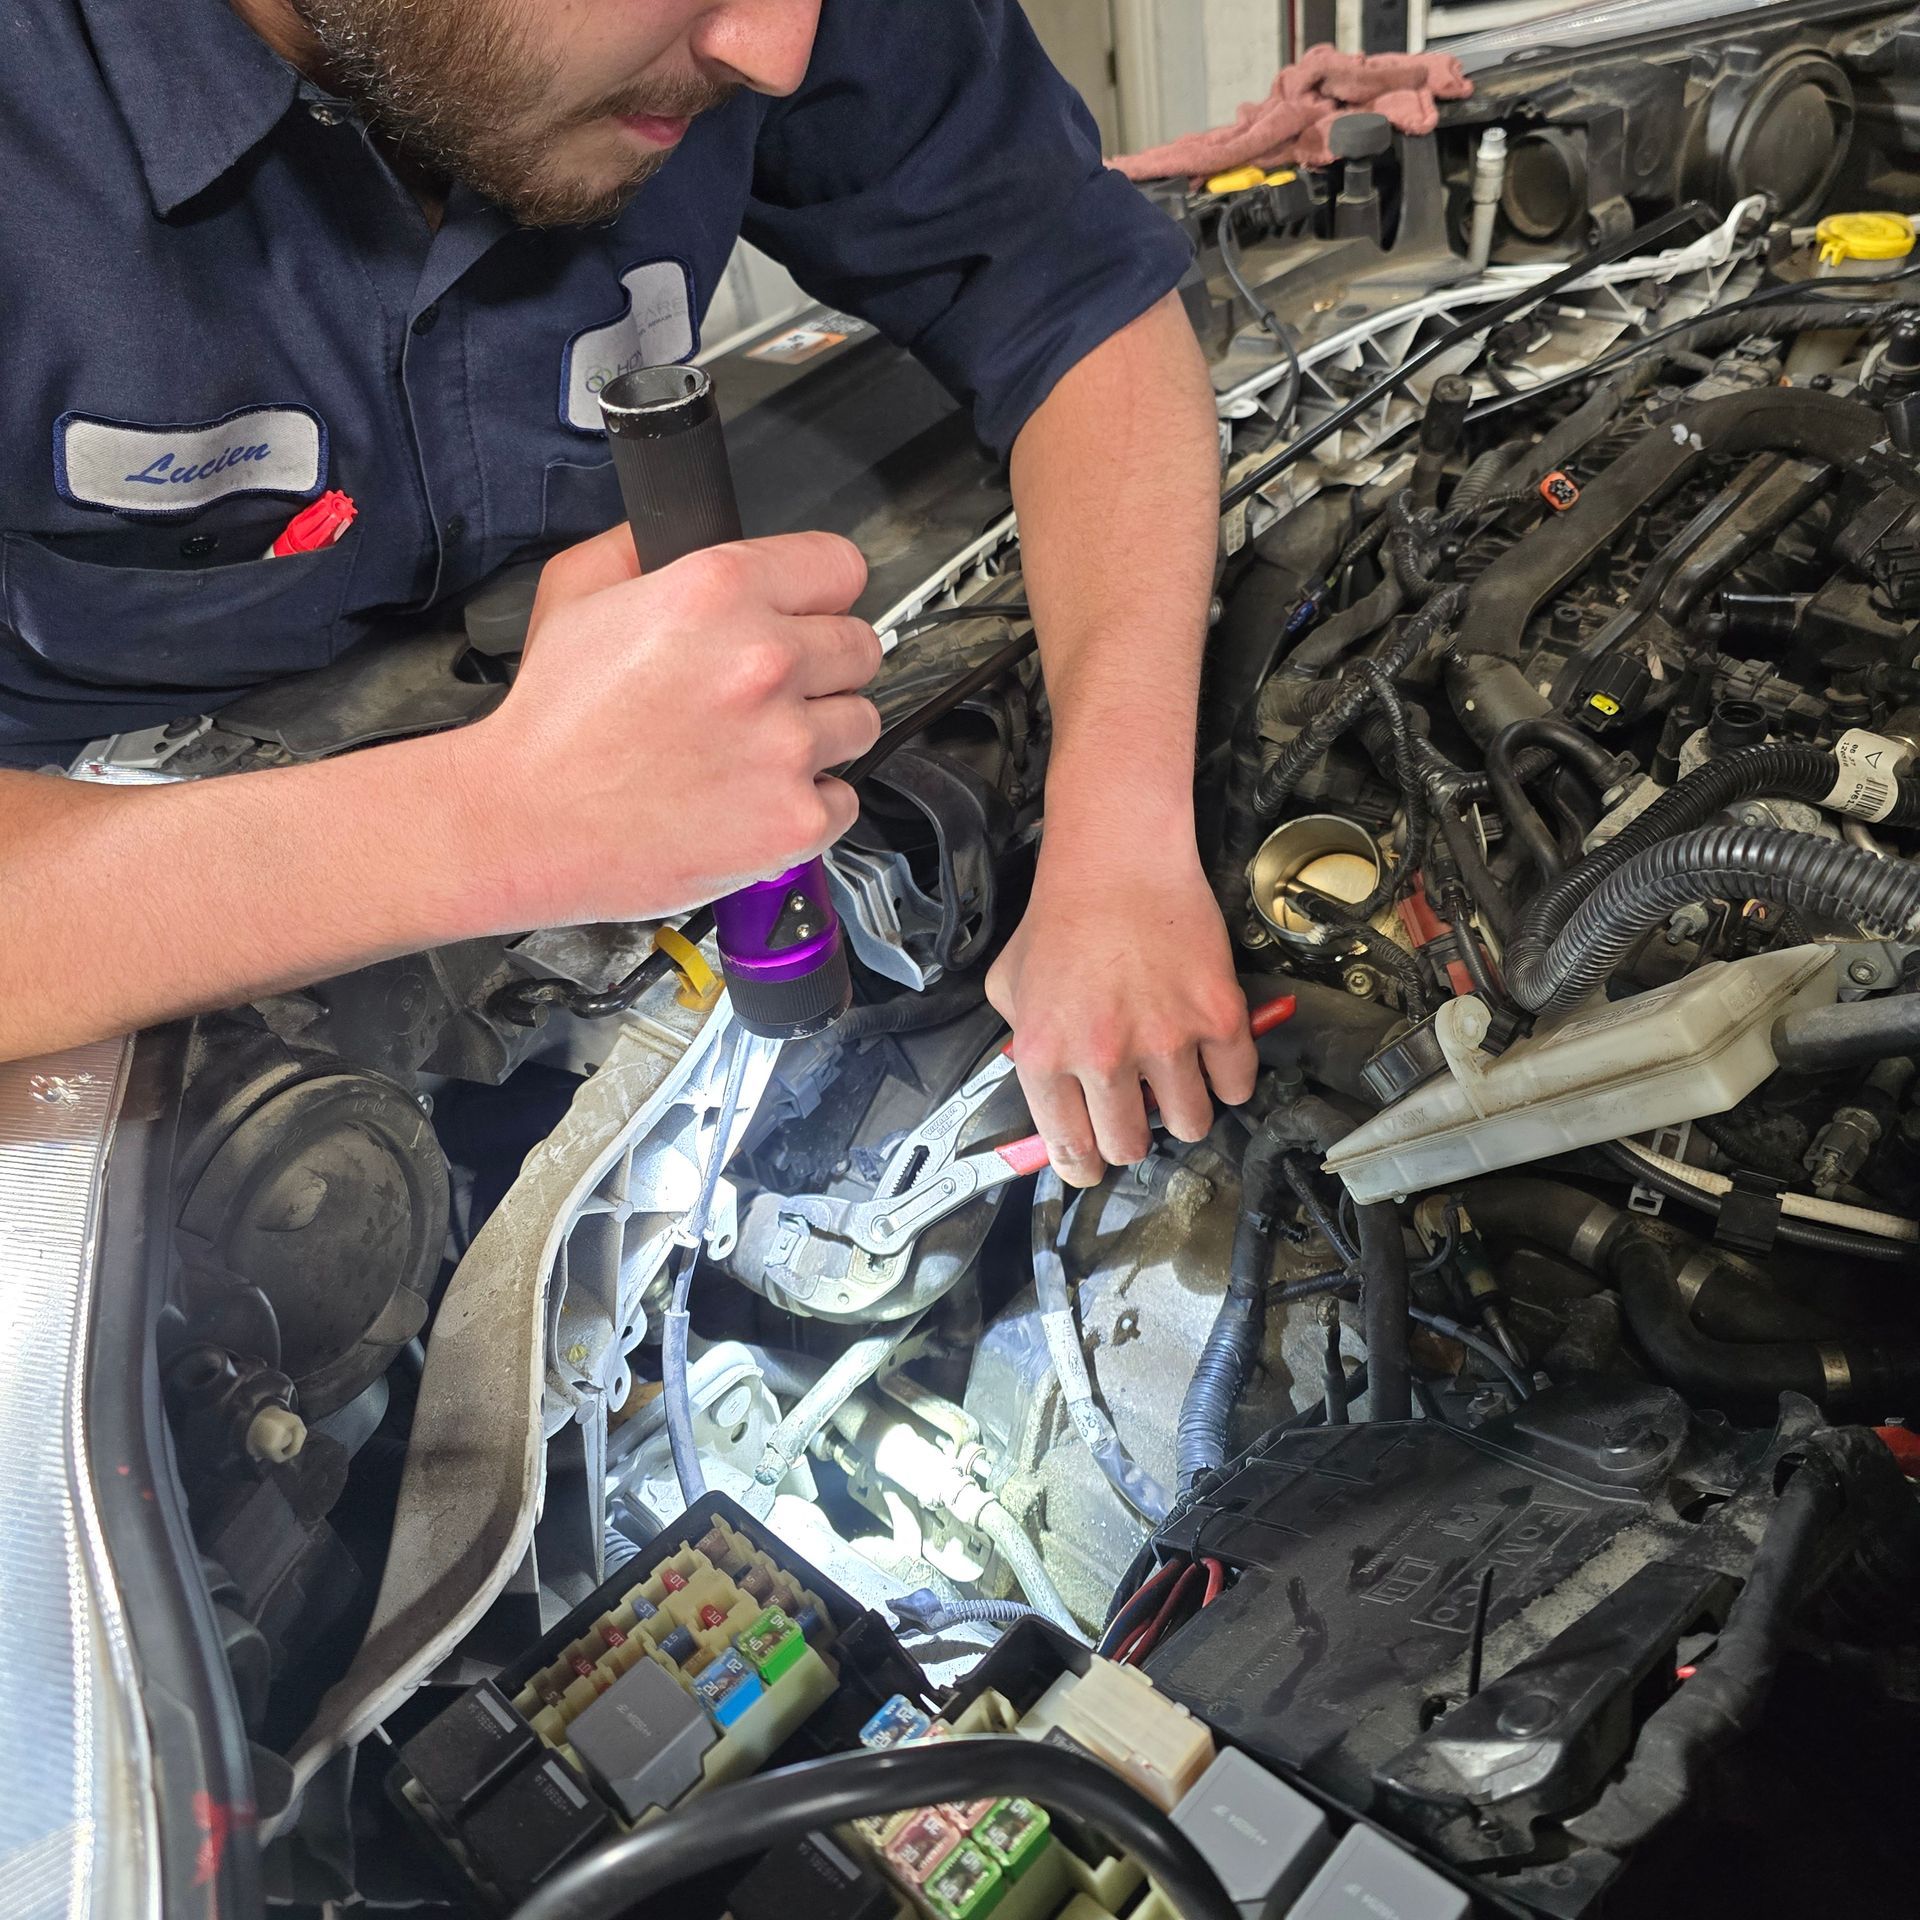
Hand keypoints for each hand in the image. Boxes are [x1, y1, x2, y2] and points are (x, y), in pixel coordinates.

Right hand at [453, 525, 881, 927]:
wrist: (525, 824)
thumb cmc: (549, 725)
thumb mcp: (575, 592)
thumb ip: (642, 545)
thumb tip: (682, 534)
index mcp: (719, 591)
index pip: (841, 567)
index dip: (819, 593)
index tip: (807, 614)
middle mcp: (762, 662)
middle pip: (860, 645)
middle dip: (822, 664)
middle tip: (768, 692)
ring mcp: (786, 745)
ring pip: (860, 722)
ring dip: (820, 735)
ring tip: (755, 749)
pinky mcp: (793, 818)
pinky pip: (844, 798)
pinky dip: (808, 803)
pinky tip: (753, 797)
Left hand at [986, 839, 1258, 1186]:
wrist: (1119, 859)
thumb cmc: (1063, 915)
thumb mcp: (1010, 986)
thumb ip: (1022, 1045)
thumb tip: (1045, 1093)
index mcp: (1045, 1056)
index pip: (1068, 1150)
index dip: (1082, 1165)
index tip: (1091, 1164)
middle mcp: (1104, 1057)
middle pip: (1129, 1148)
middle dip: (1131, 1137)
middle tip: (1134, 1112)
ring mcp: (1166, 1040)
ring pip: (1190, 1125)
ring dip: (1183, 1111)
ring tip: (1174, 1081)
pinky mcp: (1219, 1017)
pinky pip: (1237, 1086)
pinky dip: (1228, 1080)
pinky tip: (1211, 1058)